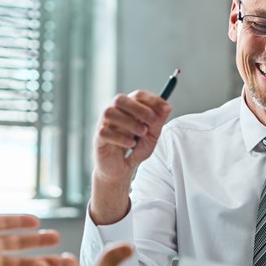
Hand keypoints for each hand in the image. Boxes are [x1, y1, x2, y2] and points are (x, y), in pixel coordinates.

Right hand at [90, 90, 170, 223]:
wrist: (120, 169)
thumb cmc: (134, 149)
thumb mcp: (151, 136)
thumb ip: (158, 122)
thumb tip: (167, 107)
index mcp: (128, 109)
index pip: (137, 95)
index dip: (152, 100)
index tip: (165, 109)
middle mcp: (114, 113)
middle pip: (120, 99)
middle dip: (139, 109)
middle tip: (152, 121)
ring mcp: (104, 124)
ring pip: (110, 112)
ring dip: (129, 122)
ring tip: (141, 134)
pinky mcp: (98, 138)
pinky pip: (105, 132)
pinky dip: (121, 138)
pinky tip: (130, 144)